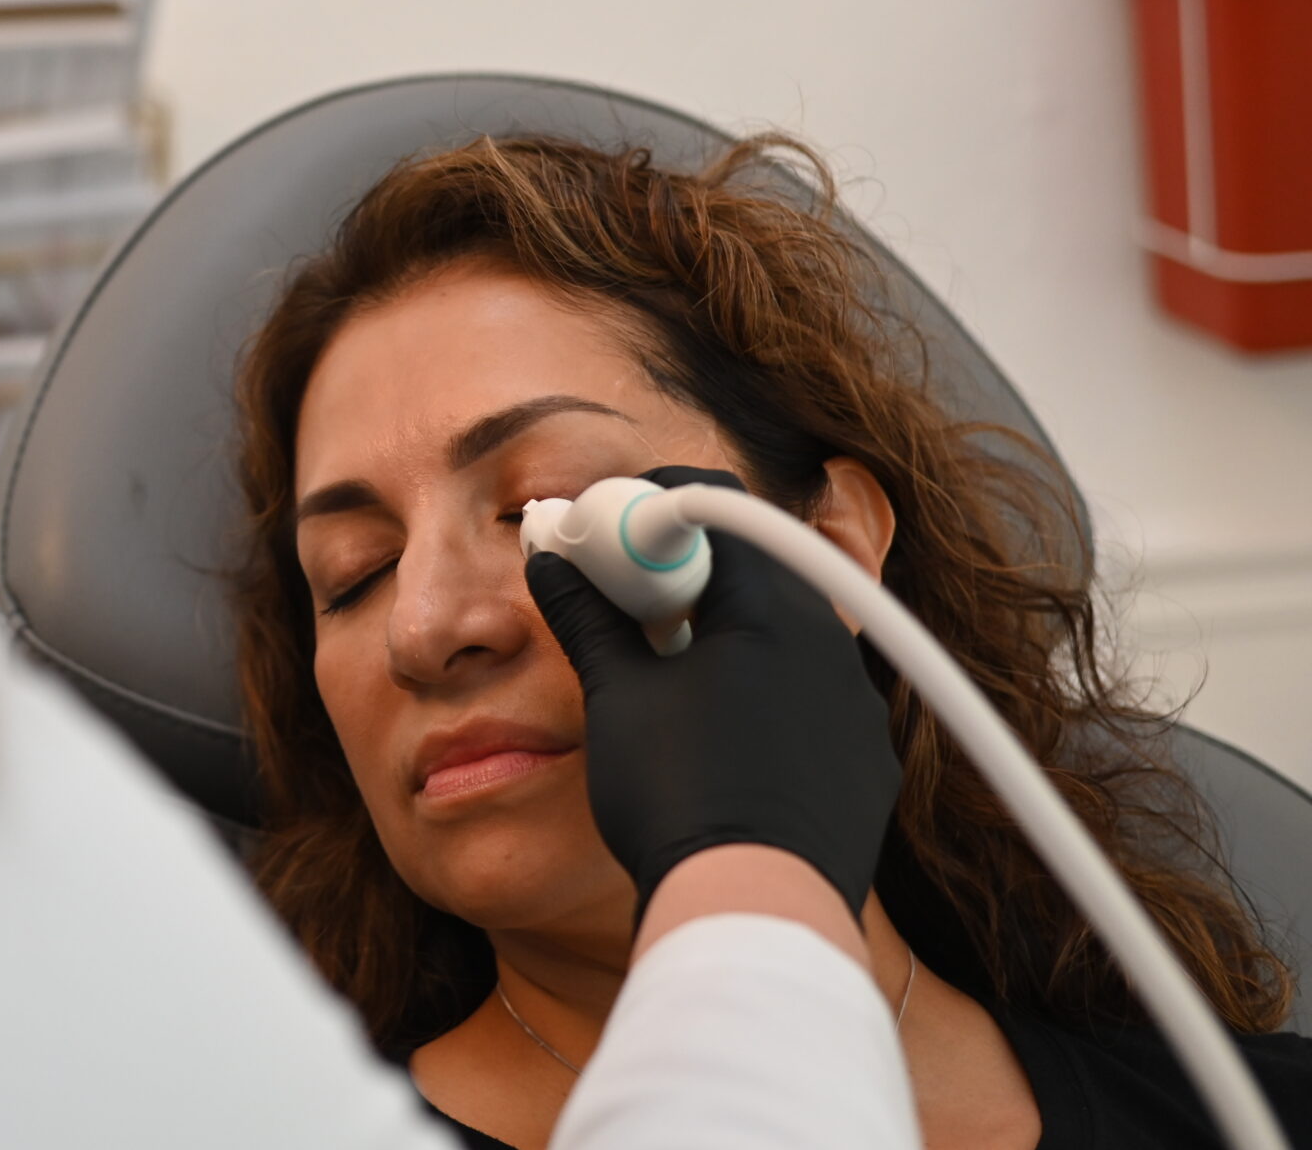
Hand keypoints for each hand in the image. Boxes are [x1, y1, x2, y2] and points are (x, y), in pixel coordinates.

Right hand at [525, 466, 901, 924]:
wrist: (755, 908)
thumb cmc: (680, 793)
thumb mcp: (616, 696)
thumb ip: (586, 617)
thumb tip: (550, 560)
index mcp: (771, 610)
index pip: (716, 511)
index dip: (652, 506)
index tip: (606, 525)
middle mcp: (831, 643)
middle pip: (758, 567)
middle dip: (689, 564)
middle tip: (629, 588)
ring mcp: (857, 706)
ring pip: (789, 633)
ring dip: (729, 627)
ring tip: (670, 664)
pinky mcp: (865, 761)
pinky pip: (814, 696)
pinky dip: (766, 688)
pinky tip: (723, 729)